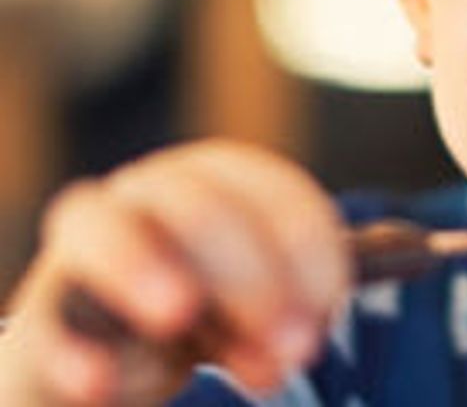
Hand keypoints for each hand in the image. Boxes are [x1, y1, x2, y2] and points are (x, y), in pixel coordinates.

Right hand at [0, 140, 349, 404]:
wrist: (116, 344)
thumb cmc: (213, 305)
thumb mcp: (258, 308)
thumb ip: (282, 317)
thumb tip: (293, 345)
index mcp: (226, 176)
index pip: (277, 193)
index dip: (311, 253)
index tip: (328, 311)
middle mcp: (157, 189)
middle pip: (204, 211)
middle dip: (255, 282)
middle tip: (294, 348)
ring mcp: (94, 237)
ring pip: (110, 229)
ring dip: (144, 269)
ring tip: (177, 315)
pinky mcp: (47, 306)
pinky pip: (51, 316)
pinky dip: (74, 348)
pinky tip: (102, 380)